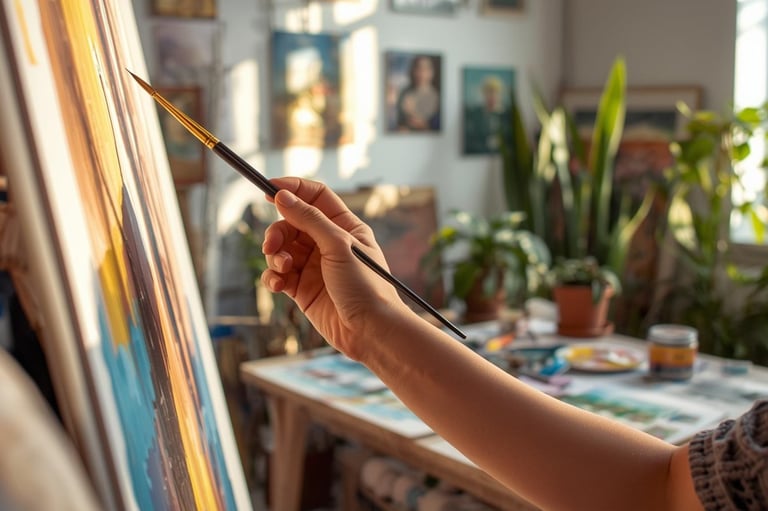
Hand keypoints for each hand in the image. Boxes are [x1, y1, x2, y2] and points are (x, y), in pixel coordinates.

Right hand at [260, 177, 410, 357]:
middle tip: (272, 245)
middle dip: (278, 231)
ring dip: (274, 256)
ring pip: (282, 248)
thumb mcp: (339, 245)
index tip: (269, 189)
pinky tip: (278, 284)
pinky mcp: (302, 289)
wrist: (370, 331)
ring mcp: (314, 266)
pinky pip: (278, 274)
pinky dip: (272, 277)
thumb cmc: (366, 286)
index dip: (293, 189)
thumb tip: (282, 196)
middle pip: (292, 222)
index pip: (316, 197)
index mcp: (345, 226)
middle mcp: (328, 243)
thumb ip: (309, 219)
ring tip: (282, 268)